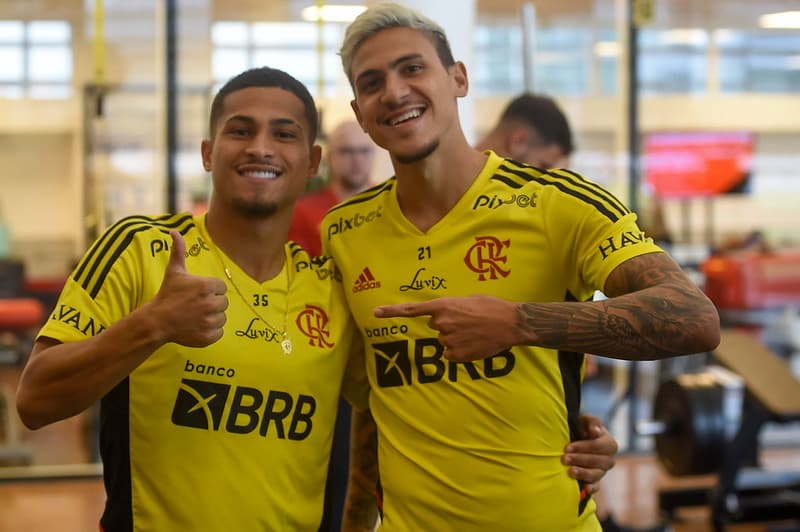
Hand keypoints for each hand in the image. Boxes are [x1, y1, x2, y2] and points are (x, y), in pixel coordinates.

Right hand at [149, 230, 227, 346]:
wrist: (156, 321)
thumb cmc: (167, 295)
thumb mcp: (174, 271)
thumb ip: (178, 251)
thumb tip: (174, 231)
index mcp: (206, 286)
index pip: (221, 288)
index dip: (210, 290)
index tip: (197, 293)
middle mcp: (210, 303)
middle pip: (223, 302)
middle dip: (212, 303)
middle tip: (196, 305)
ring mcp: (209, 321)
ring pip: (222, 317)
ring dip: (212, 317)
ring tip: (196, 316)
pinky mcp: (208, 336)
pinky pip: (219, 332)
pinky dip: (211, 331)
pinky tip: (197, 326)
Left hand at [375, 295, 519, 361]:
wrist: (510, 323)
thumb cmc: (492, 307)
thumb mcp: (468, 299)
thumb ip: (450, 307)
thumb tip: (442, 317)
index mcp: (443, 306)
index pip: (411, 310)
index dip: (392, 312)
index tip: (376, 313)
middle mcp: (442, 323)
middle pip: (435, 326)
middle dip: (447, 324)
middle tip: (467, 321)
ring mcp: (448, 340)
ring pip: (445, 340)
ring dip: (456, 337)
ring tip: (475, 331)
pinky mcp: (456, 355)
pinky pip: (452, 354)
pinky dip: (461, 350)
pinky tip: (475, 343)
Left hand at [562, 413, 616, 494]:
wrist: (576, 440)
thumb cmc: (582, 428)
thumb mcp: (585, 420)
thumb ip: (592, 422)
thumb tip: (595, 431)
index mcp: (609, 443)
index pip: (598, 446)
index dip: (583, 447)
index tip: (567, 447)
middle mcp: (608, 459)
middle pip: (597, 461)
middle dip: (580, 459)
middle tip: (564, 459)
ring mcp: (602, 471)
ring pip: (597, 474)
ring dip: (583, 473)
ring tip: (570, 471)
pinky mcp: (595, 481)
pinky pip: (596, 486)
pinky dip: (591, 489)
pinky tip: (584, 489)